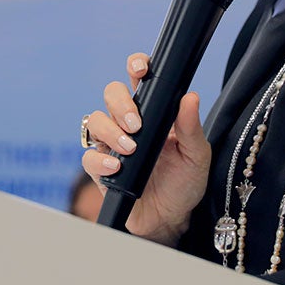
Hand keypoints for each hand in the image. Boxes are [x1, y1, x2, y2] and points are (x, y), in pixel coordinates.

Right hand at [81, 53, 211, 245]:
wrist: (171, 218)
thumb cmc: (185, 182)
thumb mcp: (196, 155)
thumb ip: (191, 127)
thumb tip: (190, 97)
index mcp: (153, 111)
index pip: (139, 79)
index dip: (135, 66)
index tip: (140, 69)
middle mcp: (129, 122)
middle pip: (112, 93)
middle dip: (120, 103)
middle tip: (136, 124)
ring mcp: (112, 144)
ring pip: (95, 120)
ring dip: (110, 130)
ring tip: (130, 148)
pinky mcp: (101, 168)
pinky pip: (88, 156)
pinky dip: (100, 159)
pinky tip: (117, 166)